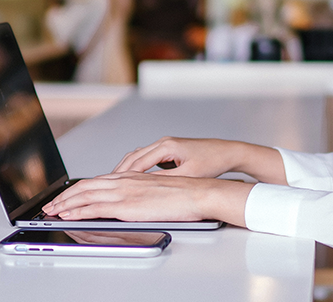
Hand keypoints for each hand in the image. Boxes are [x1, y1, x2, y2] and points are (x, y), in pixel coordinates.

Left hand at [42, 171, 251, 226]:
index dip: (77, 188)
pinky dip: (76, 211)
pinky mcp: (127, 205)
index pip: (96, 180)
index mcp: (131, 176)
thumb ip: (140, 192)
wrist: (200, 193)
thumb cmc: (186, 193)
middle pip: (85, 186)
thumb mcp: (157, 189)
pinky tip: (66, 215)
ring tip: (51, 210)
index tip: (65, 196)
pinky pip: (94, 207)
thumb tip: (131, 202)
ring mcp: (124, 191)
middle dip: (64, 196)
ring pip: (84, 195)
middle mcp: (124, 180)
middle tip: (50, 204)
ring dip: (64, 204)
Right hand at [113, 137, 285, 183]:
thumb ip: (166, 181)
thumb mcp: (188, 176)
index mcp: (167, 146)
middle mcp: (163, 143)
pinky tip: (132, 179)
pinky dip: (136, 168)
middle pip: (132, 158)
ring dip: (125, 170)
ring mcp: (165, 145)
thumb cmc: (212, 162)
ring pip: (137, 157)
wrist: (228, 152)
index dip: (122, 177)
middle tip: (104, 187)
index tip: (110, 188)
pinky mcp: (169, 150)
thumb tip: (146, 189)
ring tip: (113, 185)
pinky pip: (146, 158)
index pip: (137, 163)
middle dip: (117, 173)